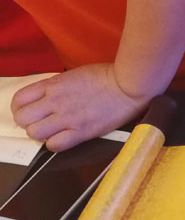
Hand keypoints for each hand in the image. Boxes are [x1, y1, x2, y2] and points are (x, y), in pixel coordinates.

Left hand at [10, 64, 151, 150]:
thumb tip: (49, 97)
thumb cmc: (108, 76)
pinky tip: (64, 139)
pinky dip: (55, 144)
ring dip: (41, 135)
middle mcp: (56, 101)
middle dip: (28, 122)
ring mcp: (68, 118)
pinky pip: (55, 145)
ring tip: (52, 132)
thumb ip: (58, 86)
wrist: (130, 85)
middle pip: (22, 118)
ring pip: (35, 133)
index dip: (20, 108)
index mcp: (54, 85)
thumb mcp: (76, 74)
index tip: (30, 111)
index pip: (19, 100)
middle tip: (40, 123)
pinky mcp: (82, 131)